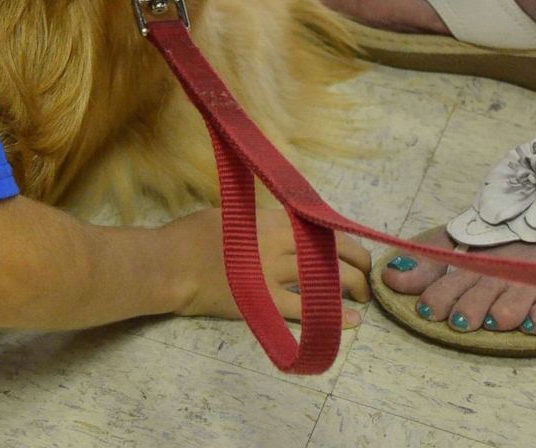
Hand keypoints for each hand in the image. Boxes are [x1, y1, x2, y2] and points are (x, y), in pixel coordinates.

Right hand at [165, 206, 371, 325]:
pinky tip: (351, 322)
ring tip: (360, 298)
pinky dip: (333, 317)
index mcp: (270, 218)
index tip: (356, 251)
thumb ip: (261, 221)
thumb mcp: (231, 214)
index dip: (347, 241)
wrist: (170, 265)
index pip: (322, 227)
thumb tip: (282, 227)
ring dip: (351, 290)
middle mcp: (278, 243)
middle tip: (365, 278)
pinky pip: (308, 311)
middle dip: (357, 266)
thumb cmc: (191, 235)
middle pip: (332, 253)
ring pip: (326, 280)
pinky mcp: (264, 303)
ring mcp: (272, 274)